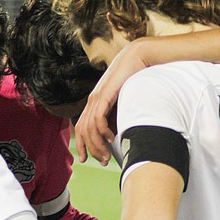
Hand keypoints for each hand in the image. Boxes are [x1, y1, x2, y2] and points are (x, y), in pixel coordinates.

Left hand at [73, 44, 149, 164]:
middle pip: (82, 131)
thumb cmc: (134, 78)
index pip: (82, 128)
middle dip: (90, 149)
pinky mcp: (104, 95)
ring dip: (97, 144)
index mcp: (95, 102)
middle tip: (101, 161)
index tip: (89, 159)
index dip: (83, 145)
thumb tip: (121, 131)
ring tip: (106, 155)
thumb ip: (119, 113)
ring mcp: (96, 98)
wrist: (137, 57)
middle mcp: (92, 101)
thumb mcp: (124, 99)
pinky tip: (111, 138)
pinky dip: (102, 131)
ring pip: (89, 128)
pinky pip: (98, 119)